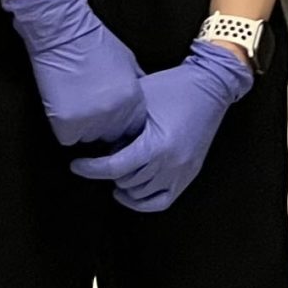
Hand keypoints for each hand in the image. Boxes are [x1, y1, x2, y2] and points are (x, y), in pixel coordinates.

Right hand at [1, 0, 145, 149]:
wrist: (63, 32)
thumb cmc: (95, 42)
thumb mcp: (129, 61)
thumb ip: (136, 86)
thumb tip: (145, 101)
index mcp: (133, 99)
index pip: (133, 130)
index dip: (121, 125)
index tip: (111, 118)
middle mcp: (115, 114)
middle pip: (112, 137)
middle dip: (103, 127)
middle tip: (90, 109)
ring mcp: (90, 121)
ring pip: (89, 139)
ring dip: (83, 128)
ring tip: (76, 103)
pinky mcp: (66, 124)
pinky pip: (68, 139)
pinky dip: (64, 128)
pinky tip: (64, 107)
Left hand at [71, 41, 253, 213]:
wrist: (210, 84)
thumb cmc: (174, 86)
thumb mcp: (140, 98)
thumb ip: (118, 121)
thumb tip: (94, 136)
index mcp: (157, 145)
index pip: (115, 167)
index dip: (91, 168)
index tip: (76, 165)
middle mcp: (171, 164)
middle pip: (126, 181)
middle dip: (108, 169)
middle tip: (101, 153)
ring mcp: (182, 172)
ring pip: (140, 193)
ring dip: (124, 182)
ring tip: (117, 164)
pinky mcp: (189, 174)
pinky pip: (162, 201)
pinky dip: (142, 202)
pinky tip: (127, 192)